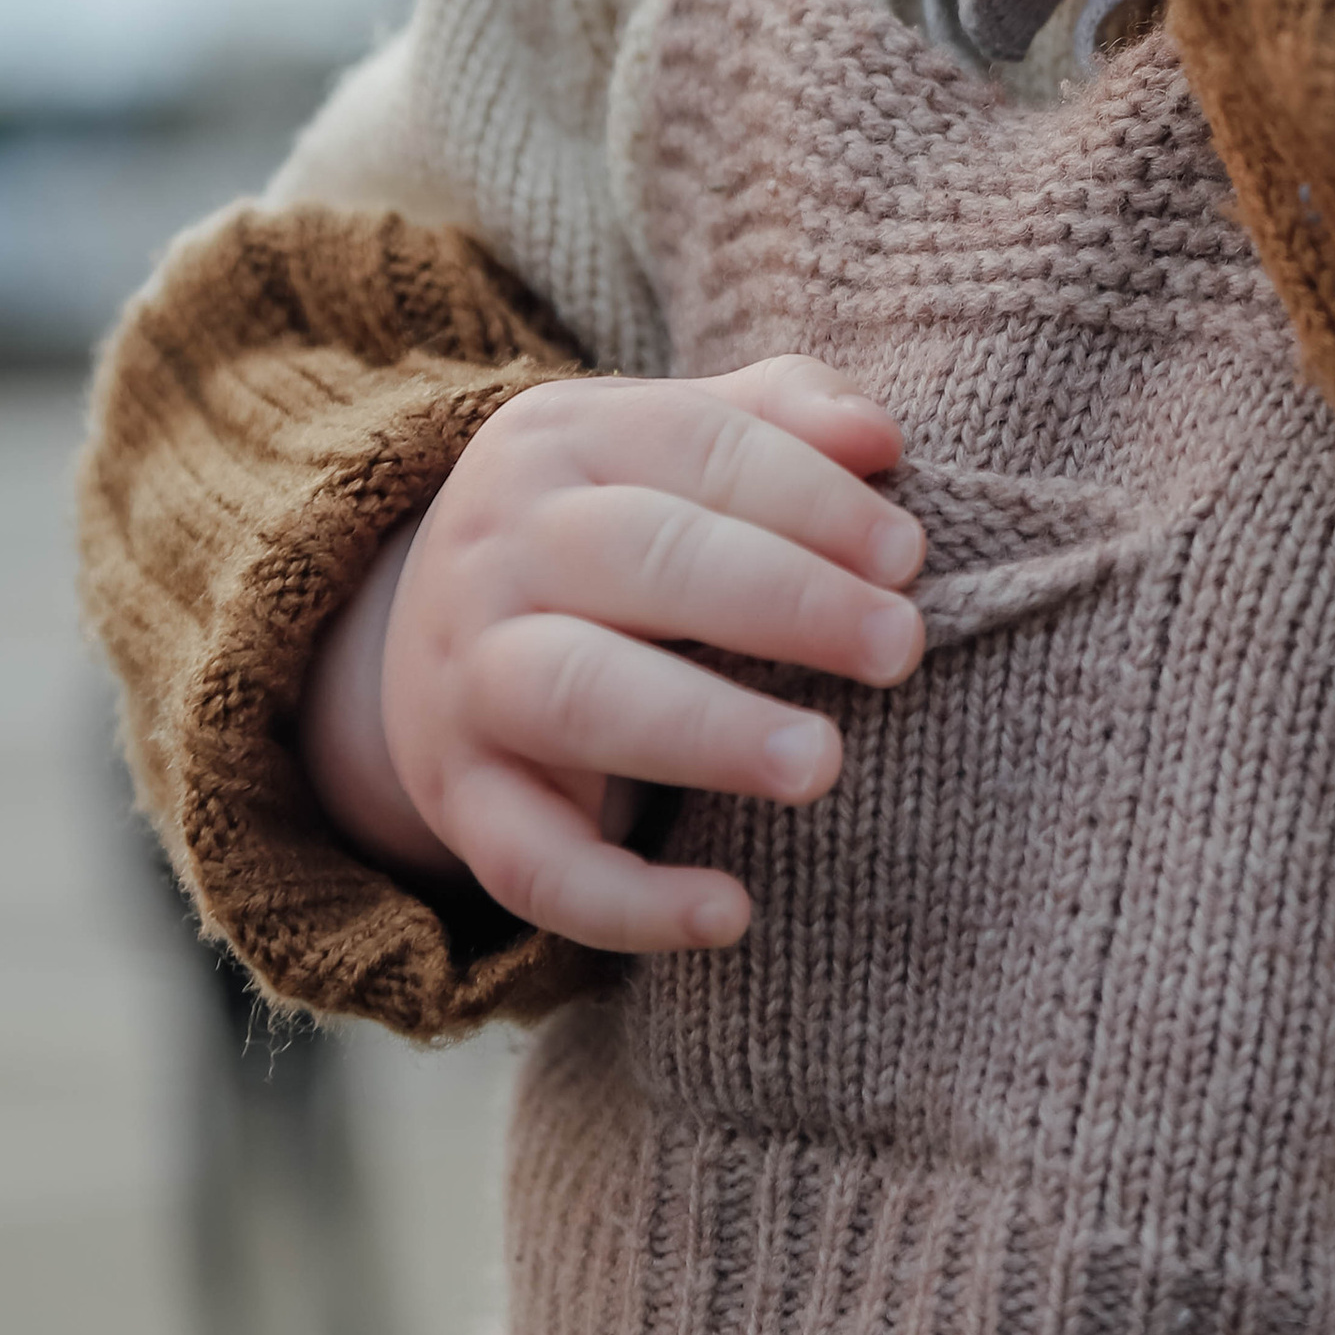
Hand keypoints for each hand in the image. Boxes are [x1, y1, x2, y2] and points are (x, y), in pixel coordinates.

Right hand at [295, 360, 924, 952]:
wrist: (428, 633)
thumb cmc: (610, 527)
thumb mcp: (669, 445)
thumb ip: (778, 419)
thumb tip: (878, 436)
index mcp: (560, 437)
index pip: (695, 446)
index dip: (809, 497)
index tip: (907, 556)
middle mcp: (499, 548)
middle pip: (642, 558)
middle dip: (783, 599)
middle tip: (900, 646)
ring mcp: (467, 677)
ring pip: (580, 696)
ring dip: (706, 730)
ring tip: (822, 763)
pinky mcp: (460, 799)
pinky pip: (531, 862)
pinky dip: (626, 901)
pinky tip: (729, 915)